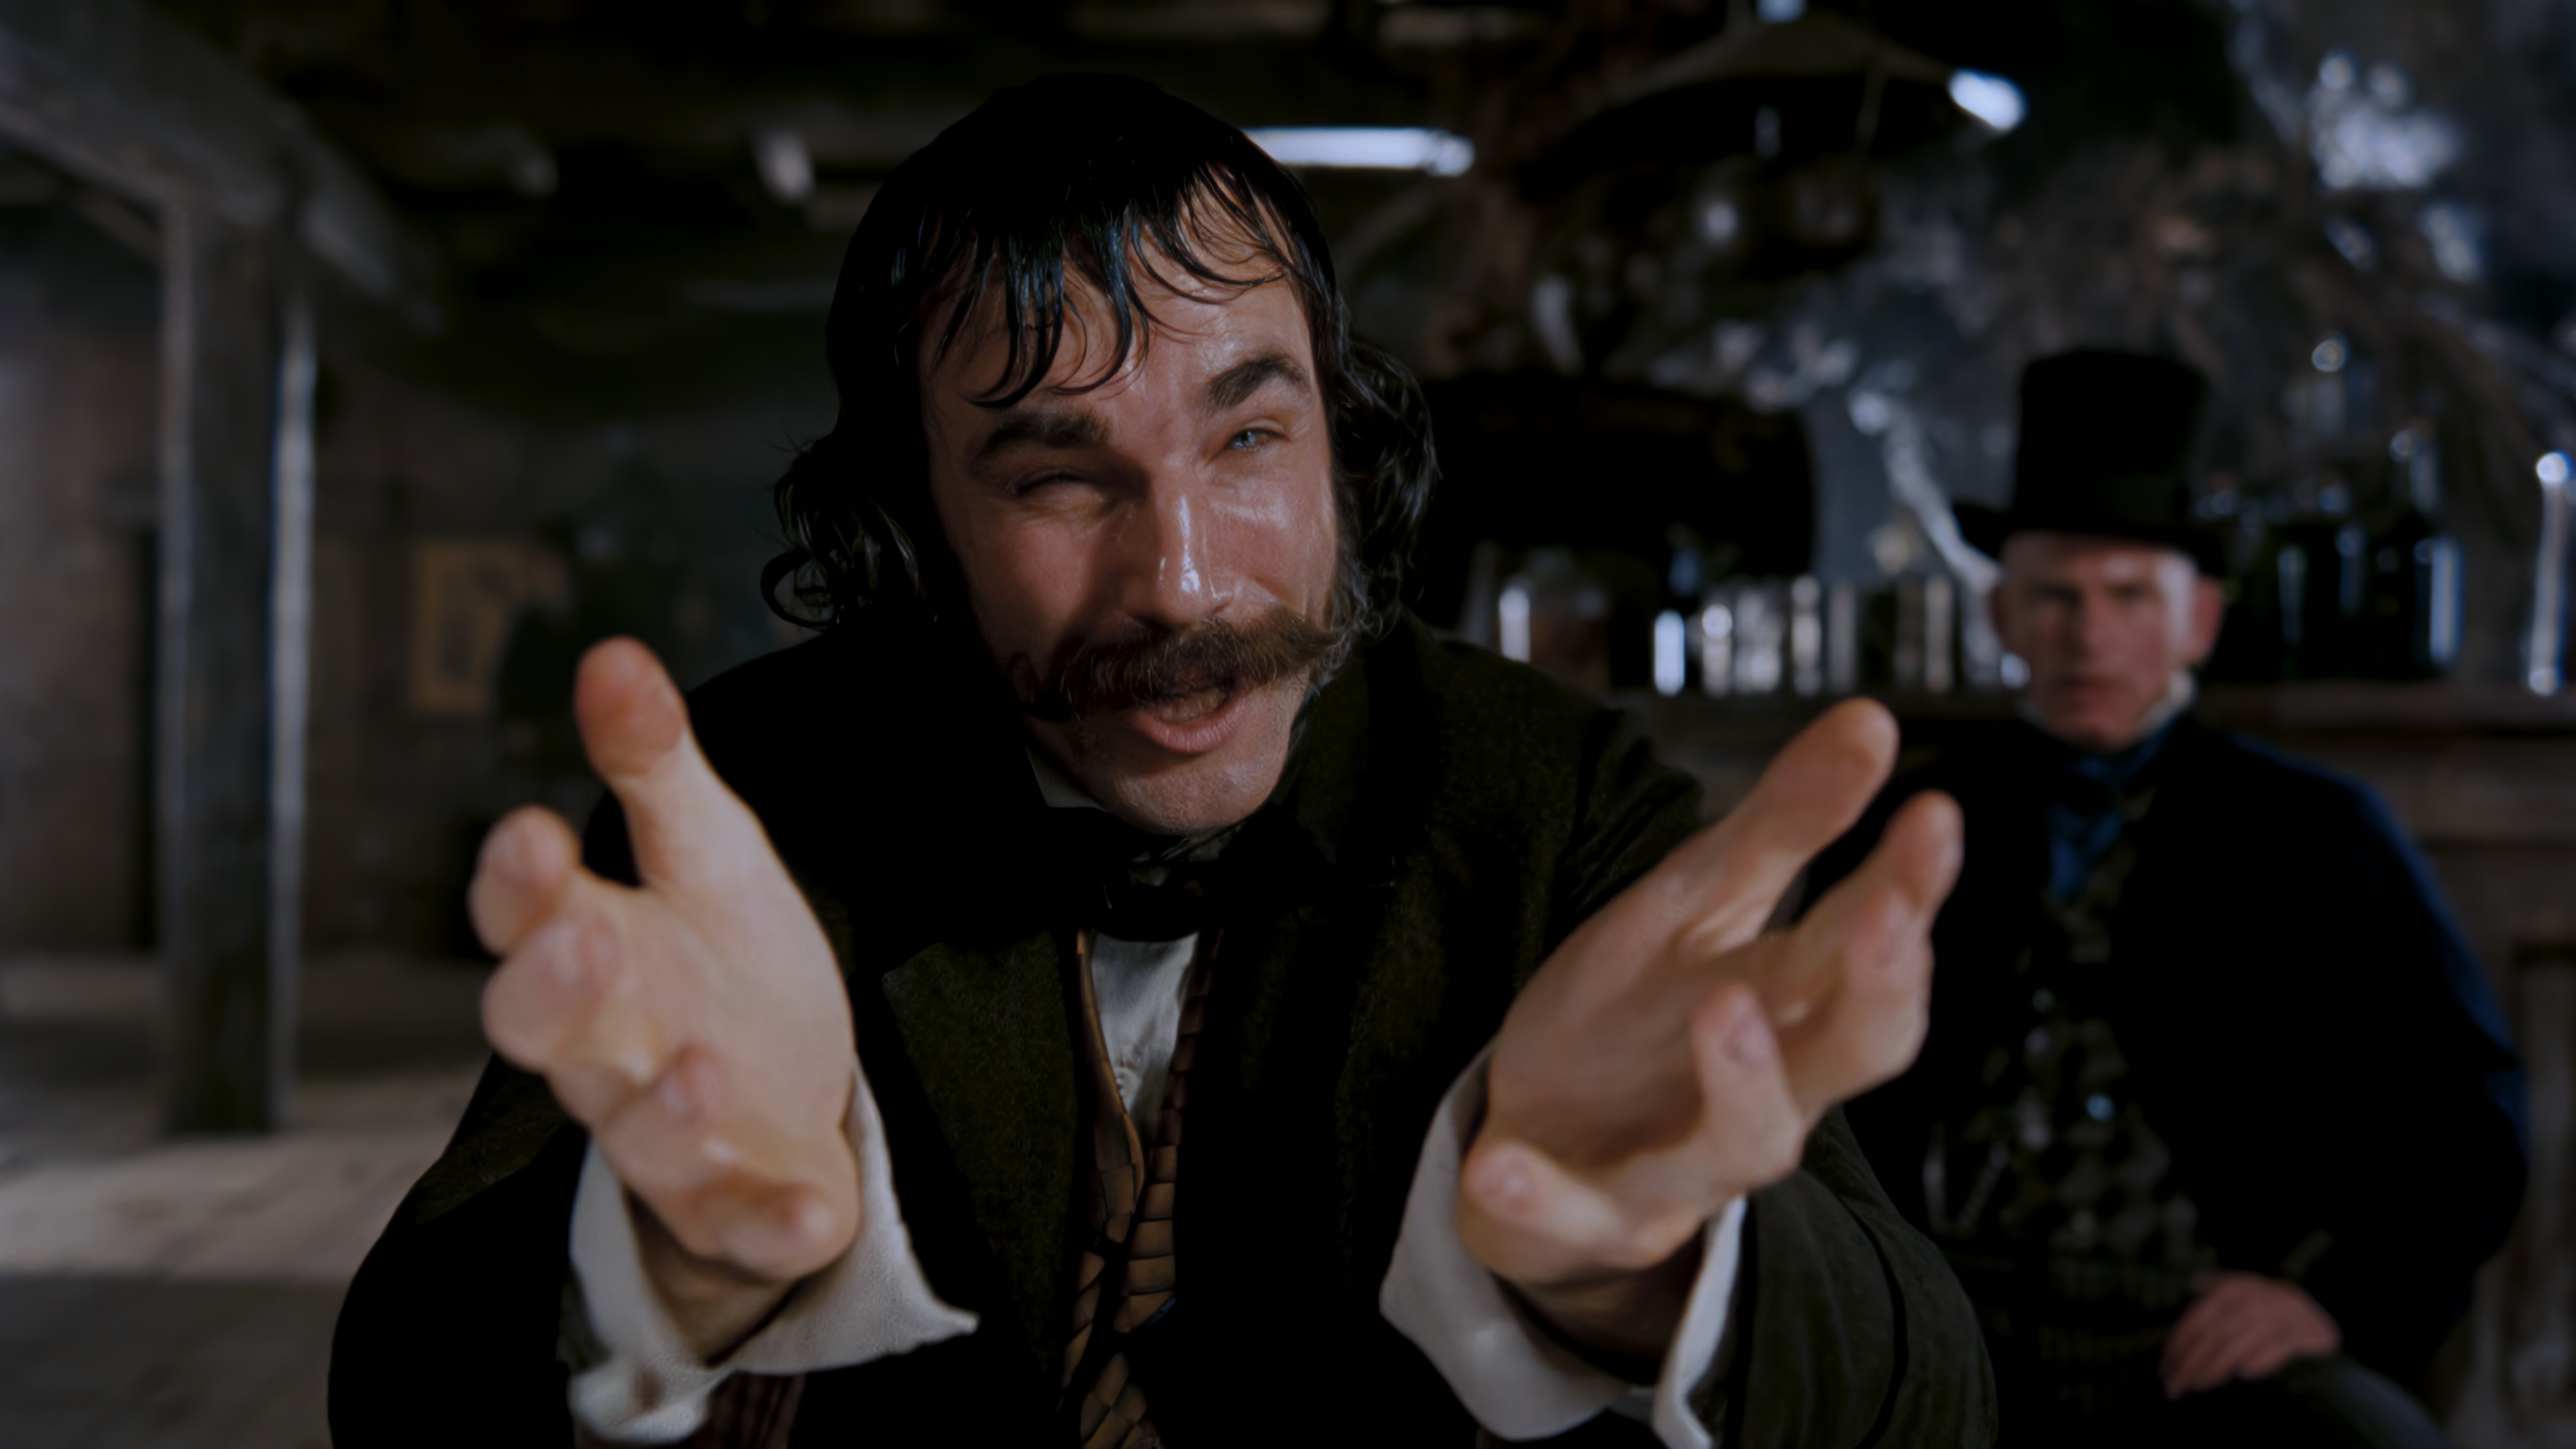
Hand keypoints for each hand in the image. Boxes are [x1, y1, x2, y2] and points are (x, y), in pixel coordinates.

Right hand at [470, 639, 862, 1355]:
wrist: (792, 1093)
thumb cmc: (727, 966)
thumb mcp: (706, 851)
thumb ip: (654, 764)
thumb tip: (610, 652)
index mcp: (593, 952)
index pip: (527, 918)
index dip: (517, 885)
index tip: (526, 832)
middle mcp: (610, 1053)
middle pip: (550, 1032)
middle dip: (556, 994)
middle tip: (582, 945)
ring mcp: (669, 1140)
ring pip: (639, 1134)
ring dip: (662, 1108)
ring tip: (697, 1067)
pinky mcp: (736, 1206)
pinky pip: (744, 1225)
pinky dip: (775, 1226)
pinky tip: (810, 1216)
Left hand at [1457, 700, 1960, 1358]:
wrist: (1543, 1145)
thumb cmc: (1639, 1022)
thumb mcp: (1698, 905)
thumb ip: (1784, 823)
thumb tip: (1874, 717)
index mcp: (1788, 1001)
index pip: (1876, 947)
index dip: (1910, 889)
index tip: (1934, 814)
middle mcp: (1761, 1089)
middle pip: (1849, 1052)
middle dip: (1877, 991)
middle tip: (1887, 918)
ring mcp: (1682, 1164)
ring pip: (1744, 1144)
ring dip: (1742, 1083)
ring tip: (1724, 1007)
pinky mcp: (1592, 1217)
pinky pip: (1574, 1216)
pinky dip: (1540, 1195)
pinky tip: (1496, 1163)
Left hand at [2161, 1272, 2340, 1396]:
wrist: (2320, 1315)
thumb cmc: (2270, 1305)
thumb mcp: (2244, 1291)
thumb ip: (2216, 1287)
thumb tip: (2193, 1281)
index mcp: (2235, 1288)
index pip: (2197, 1319)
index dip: (2177, 1344)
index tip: (2163, 1368)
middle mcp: (2255, 1298)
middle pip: (2214, 1336)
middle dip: (2190, 1363)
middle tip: (2173, 1387)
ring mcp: (2280, 1315)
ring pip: (2239, 1345)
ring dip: (2215, 1368)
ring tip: (2197, 1386)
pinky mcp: (2304, 1333)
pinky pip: (2276, 1351)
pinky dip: (2258, 1362)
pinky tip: (2242, 1375)